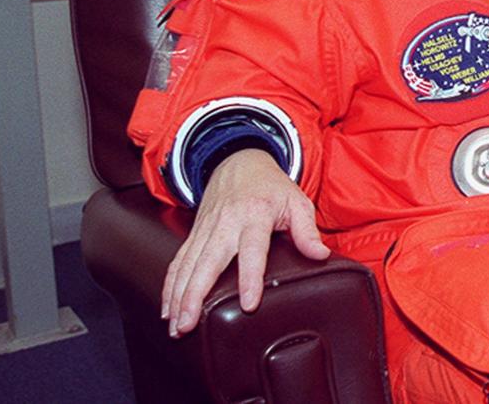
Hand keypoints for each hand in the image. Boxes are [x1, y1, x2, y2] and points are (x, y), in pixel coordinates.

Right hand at [161, 148, 328, 337]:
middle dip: (196, 295)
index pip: (253, 250)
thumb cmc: (271, 186)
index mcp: (255, 215)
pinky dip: (170, 285)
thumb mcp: (296, 201)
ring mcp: (206, 229)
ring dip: (178, 297)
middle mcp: (226, 223)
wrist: (239, 161)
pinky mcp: (195, 233)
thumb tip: (320, 255)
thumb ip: (307, 230)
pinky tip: (167, 309)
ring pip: (188, 265)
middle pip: (208, 262)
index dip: (251, 277)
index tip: (249, 303)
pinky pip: (179, 261)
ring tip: (176, 326)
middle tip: (188, 324)